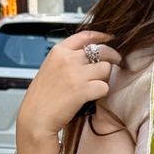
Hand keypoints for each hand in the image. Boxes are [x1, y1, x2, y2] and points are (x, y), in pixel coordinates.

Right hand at [16, 29, 121, 143]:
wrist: (36, 117)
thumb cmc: (41, 98)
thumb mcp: (49, 69)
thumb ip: (65, 61)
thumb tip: (84, 57)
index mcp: (58, 52)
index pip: (85, 36)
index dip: (100, 36)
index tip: (109, 38)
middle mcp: (68, 59)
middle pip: (101, 50)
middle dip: (112, 56)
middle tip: (117, 62)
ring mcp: (76, 74)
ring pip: (105, 68)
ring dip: (105, 77)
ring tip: (98, 85)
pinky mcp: (83, 90)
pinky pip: (105, 87)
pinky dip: (102, 93)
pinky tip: (94, 96)